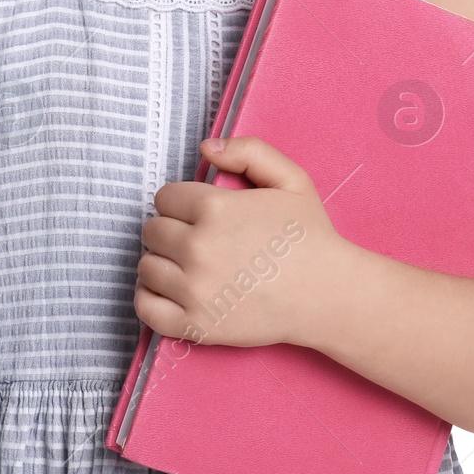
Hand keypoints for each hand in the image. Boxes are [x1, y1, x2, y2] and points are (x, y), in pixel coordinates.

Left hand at [134, 135, 352, 348]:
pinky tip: (169, 291)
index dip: (180, 202)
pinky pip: (146, 309)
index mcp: (214, 208)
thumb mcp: (290, 179)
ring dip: (162, 263)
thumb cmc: (309, 236)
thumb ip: (249, 151)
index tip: (198, 213)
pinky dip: (149, 299)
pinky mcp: (196, 325)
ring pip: (147, 267)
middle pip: (152, 231)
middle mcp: (198, 248)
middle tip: (196, 238)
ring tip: (187, 264)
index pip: (164, 198)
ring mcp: (194, 290)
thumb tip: (206, 148)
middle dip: (171, 230)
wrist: (327, 294)